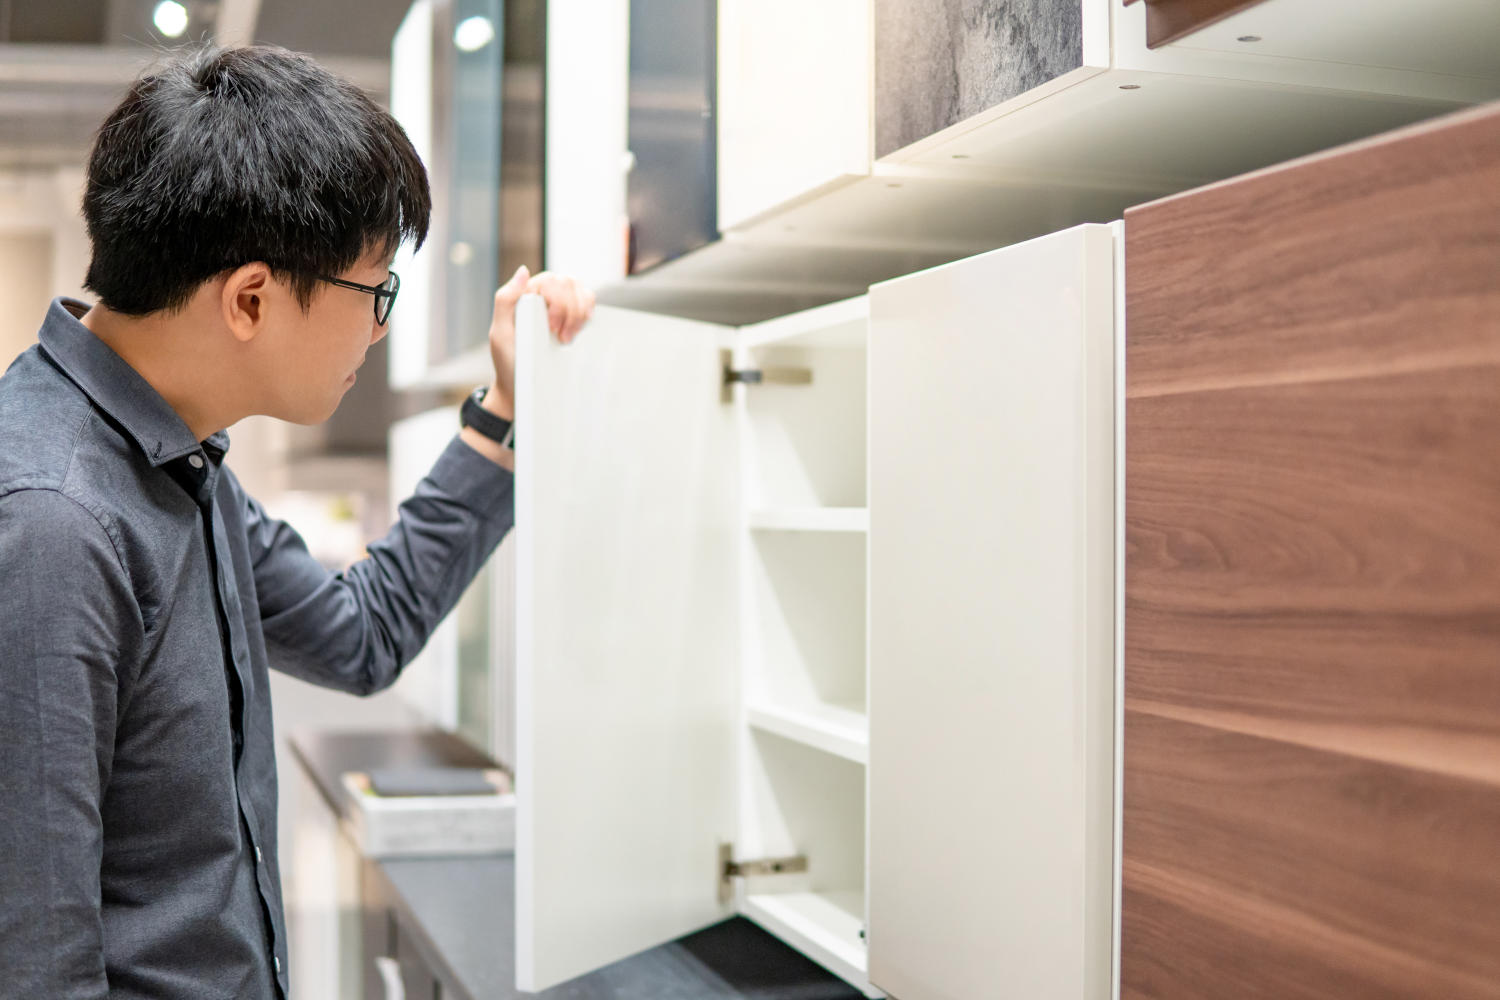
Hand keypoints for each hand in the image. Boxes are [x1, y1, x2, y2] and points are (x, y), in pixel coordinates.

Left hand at [484, 265, 596, 419]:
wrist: (523, 387)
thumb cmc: (509, 362)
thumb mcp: (500, 333)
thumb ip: (505, 300)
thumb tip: (523, 271)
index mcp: (524, 296)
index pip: (550, 280)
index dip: (557, 301)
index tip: (552, 328)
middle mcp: (542, 296)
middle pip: (567, 282)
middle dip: (569, 310)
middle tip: (560, 337)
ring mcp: (558, 306)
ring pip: (580, 289)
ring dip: (579, 313)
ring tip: (568, 337)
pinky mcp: (571, 317)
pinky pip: (588, 301)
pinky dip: (588, 311)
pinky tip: (579, 329)